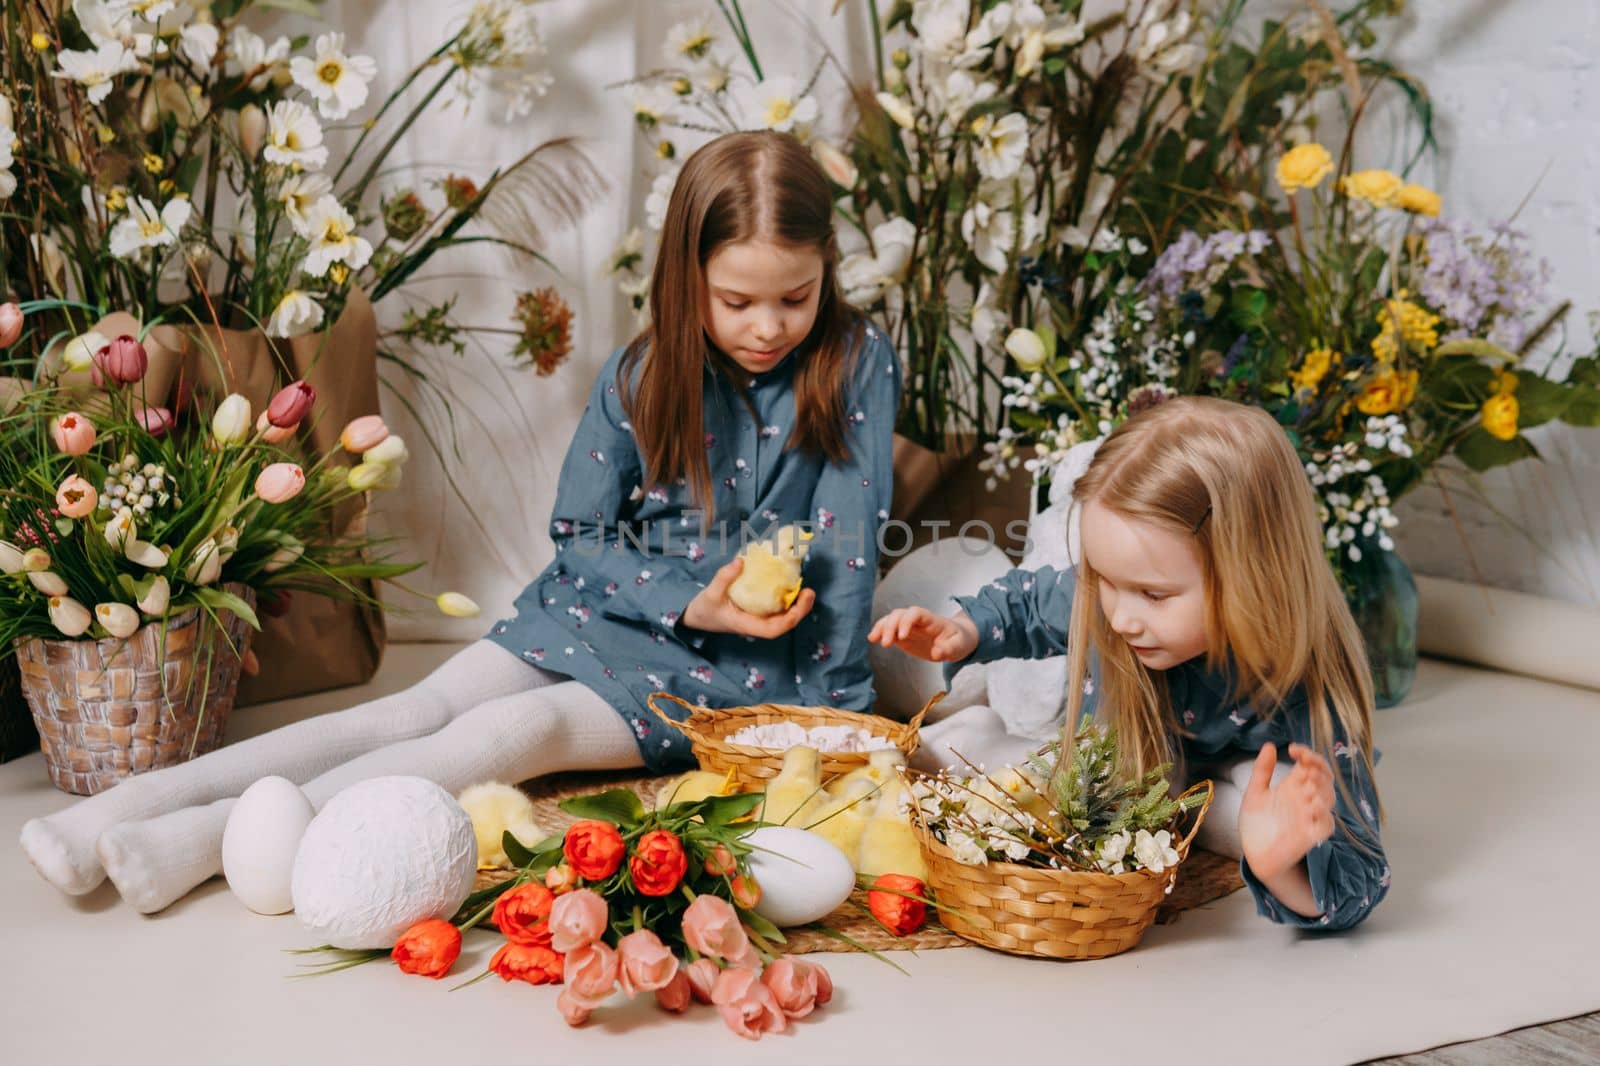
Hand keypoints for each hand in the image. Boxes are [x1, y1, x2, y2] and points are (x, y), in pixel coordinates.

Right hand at [682, 556, 815, 638]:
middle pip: (784, 624)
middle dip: (800, 610)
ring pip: (782, 617)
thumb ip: (724, 577)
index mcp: (746, 625)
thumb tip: (741, 560)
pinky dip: (785, 599)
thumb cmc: (703, 610)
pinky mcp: (756, 612)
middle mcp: (755, 625)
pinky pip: (775, 609)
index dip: (790, 618)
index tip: (799, 600)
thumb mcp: (710, 593)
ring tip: (806, 589)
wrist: (695, 619)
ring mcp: (757, 620)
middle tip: (810, 591)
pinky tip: (790, 585)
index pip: (774, 629)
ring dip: (796, 605)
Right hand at [868, 606, 978, 662]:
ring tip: (873, 639)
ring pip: (891, 619)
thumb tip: (937, 653)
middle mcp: (917, 620)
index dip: (907, 621)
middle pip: (900, 614)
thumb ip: (948, 649)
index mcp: (932, 620)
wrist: (956, 640)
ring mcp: (908, 626)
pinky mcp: (902, 634)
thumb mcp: (958, 647)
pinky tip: (872, 639)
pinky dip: (880, 632)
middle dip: (891, 626)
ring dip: (881, 627)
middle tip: (887, 644)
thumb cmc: (958, 641)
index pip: (916, 613)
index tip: (902, 636)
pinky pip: (889, 629)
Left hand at [1238, 742, 1336, 881]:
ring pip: (1329, 799)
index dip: (1308, 754)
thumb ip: (1262, 770)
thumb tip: (1269, 745)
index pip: (1311, 765)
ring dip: (1322, 787)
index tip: (1293, 749)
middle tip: (1304, 763)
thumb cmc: (1256, 823)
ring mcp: (1310, 817)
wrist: (1253, 851)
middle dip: (1317, 767)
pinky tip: (1313, 805)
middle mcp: (1305, 799)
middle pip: (1324, 778)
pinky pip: (1327, 825)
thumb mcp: (1255, 792)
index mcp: (1293, 786)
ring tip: (1308, 781)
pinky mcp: (1311, 836)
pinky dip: (1324, 814)